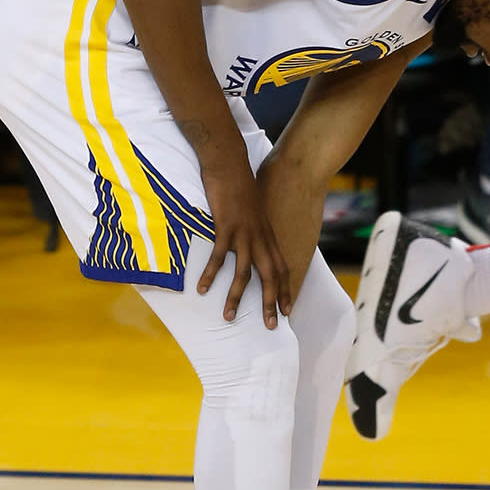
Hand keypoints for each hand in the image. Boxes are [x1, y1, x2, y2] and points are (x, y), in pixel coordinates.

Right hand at [196, 158, 291, 324]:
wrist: (230, 164)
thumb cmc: (239, 186)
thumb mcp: (254, 212)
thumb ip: (255, 230)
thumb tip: (252, 244)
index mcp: (267, 235)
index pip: (282, 268)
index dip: (286, 290)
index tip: (287, 311)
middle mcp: (260, 237)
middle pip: (270, 276)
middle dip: (271, 303)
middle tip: (271, 326)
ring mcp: (244, 233)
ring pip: (244, 272)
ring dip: (237, 297)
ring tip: (229, 316)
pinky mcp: (226, 227)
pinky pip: (219, 257)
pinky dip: (211, 274)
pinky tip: (202, 288)